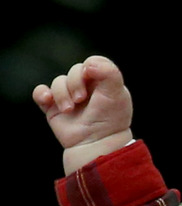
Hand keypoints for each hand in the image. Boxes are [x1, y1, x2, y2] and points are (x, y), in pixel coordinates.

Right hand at [34, 55, 134, 173]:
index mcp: (103, 81)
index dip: (89, 67)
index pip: (93, 62)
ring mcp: (69, 96)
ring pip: (58, 82)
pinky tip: (47, 100)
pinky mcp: (53, 107)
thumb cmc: (111, 119)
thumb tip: (89, 64)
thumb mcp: (117, 94)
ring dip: (61, 94)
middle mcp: (86, 87)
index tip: (91, 77)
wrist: (96, 143)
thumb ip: (109, 73)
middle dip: (75, 83)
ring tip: (69, 110)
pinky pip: (40, 92)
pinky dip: (41, 93)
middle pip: (74, 70)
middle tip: (81, 99)